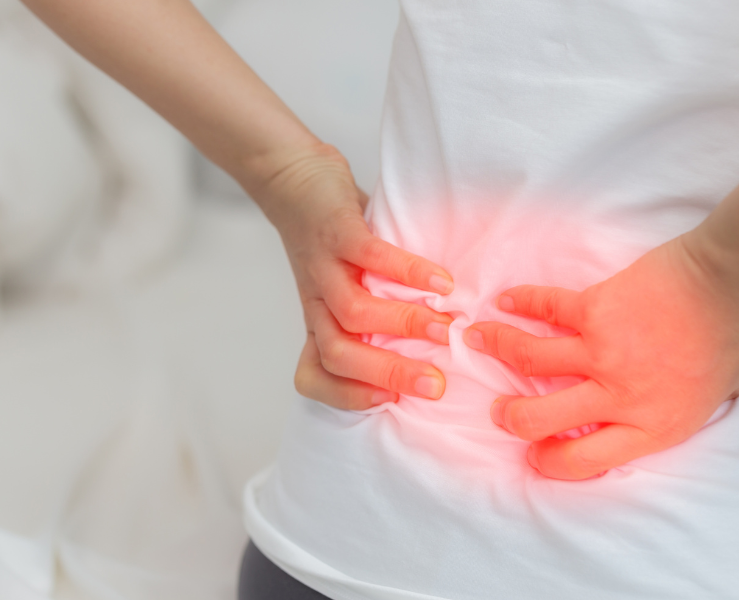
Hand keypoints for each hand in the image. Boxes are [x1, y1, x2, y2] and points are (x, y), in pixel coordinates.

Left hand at [253, 143, 453, 409]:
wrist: (292, 179)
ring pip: (353, 314)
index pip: (313, 376)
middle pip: (338, 355)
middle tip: (437, 384)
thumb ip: (379, 312)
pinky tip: (441, 281)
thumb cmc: (330, 239)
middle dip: (389, 373)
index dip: (345, 396)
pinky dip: (409, 272)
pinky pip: (370, 257)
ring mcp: (324, 267)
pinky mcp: (335, 231)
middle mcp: (317, 302)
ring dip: (404, 326)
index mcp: (319, 322)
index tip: (392, 402)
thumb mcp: (347, 284)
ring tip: (446, 330)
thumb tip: (437, 344)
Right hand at [463, 235, 738, 479]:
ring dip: (496, 350)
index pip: (583, 461)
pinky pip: (545, 309)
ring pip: (528, 360)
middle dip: (511, 419)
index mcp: (652, 424)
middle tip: (501, 412)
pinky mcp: (593, 308)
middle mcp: (617, 395)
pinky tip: (504, 301)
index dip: (550, 463)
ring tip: (476, 343)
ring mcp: (600, 352)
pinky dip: (520, 302)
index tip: (536, 455)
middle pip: (539, 419)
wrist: (737, 280)